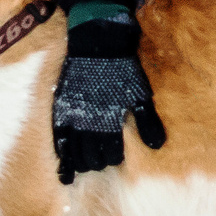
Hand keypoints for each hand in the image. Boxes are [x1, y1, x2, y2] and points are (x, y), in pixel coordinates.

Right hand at [51, 11, 166, 182]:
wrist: (97, 44)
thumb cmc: (122, 70)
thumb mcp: (139, 95)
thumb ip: (147, 122)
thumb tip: (156, 146)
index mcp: (110, 121)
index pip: (112, 154)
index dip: (114, 157)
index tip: (116, 155)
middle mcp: (89, 124)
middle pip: (92, 158)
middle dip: (98, 161)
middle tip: (102, 158)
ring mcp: (72, 118)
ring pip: (75, 154)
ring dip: (82, 163)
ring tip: (86, 165)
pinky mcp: (60, 111)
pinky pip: (59, 142)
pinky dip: (62, 159)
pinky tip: (64, 171)